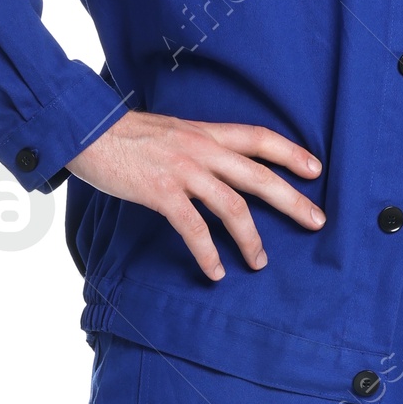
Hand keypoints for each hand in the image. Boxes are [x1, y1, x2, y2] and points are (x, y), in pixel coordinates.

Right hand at [65, 110, 324, 283]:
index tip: (316, 170)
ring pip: (233, 207)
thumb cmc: (124, 135)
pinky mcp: (161, 192)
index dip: (291, 152)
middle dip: (293, 200)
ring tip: (261, 263)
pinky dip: (208, 253)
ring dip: (252, 239)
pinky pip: (194, 228)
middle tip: (317, 222)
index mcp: (205, 132)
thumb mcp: (170, 130)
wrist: (85, 130)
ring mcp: (183, 171)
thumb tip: (214, 165)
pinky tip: (215, 272)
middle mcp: (201, 149)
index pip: (259, 138)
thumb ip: (195, 145)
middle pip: (259, 176)